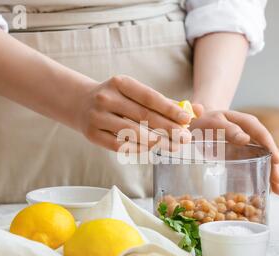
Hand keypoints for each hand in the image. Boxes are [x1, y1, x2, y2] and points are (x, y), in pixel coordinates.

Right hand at [77, 75, 192, 151]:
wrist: (81, 104)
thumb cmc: (117, 99)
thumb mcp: (136, 93)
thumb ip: (165, 102)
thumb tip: (197, 110)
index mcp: (120, 83)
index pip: (149, 97)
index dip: (169, 109)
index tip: (187, 119)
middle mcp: (107, 98)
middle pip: (143, 116)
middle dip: (168, 128)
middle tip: (185, 137)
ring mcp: (97, 117)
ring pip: (132, 133)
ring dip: (156, 141)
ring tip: (173, 146)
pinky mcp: (92, 134)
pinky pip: (119, 145)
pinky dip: (138, 148)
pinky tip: (151, 149)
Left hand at [189, 109, 278, 194]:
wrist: (197, 125)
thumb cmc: (205, 121)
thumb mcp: (214, 122)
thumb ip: (228, 129)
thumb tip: (245, 139)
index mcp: (247, 123)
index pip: (263, 135)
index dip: (271, 148)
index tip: (276, 161)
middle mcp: (252, 134)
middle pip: (267, 150)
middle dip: (274, 167)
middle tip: (278, 183)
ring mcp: (249, 146)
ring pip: (264, 160)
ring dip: (270, 175)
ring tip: (277, 191)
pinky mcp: (243, 155)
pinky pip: (255, 165)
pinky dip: (260, 177)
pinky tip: (265, 190)